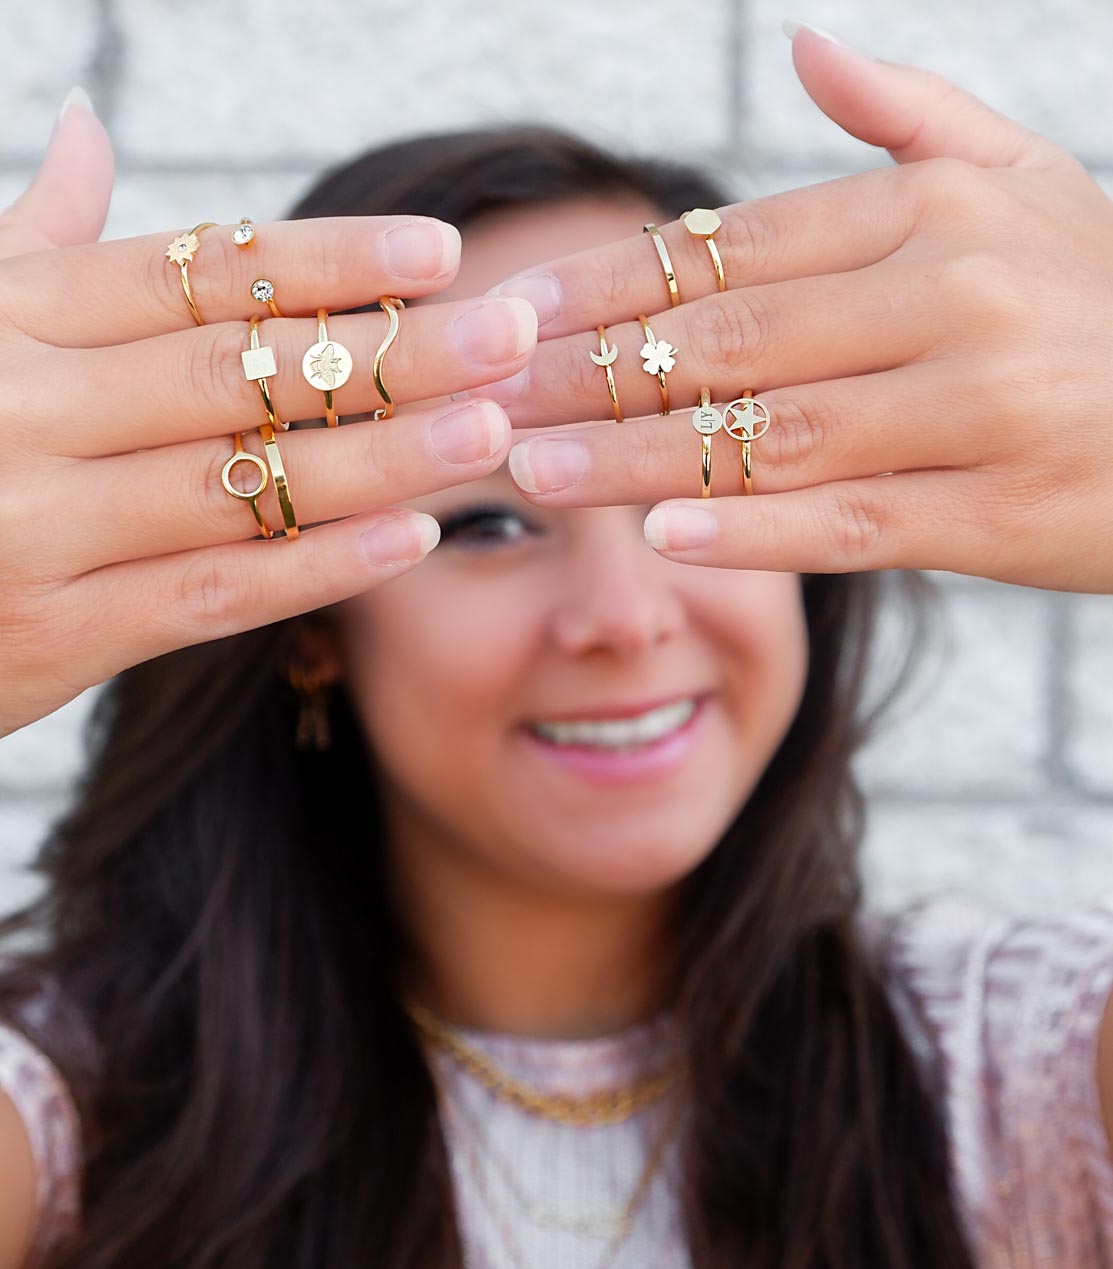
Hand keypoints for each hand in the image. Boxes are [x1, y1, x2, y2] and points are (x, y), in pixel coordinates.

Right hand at [0, 94, 536, 737]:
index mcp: (9, 322)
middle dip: (388, 355)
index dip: (324, 261)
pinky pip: (210, 596)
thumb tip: (93, 128)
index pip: (193, 275)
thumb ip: (39, 245)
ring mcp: (39, 531)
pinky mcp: (56, 635)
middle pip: (240, 372)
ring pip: (241, 484)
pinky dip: (316, 567)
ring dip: (380, 460)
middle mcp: (22, 413)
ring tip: (490, 432)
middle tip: (510, 337)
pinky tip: (413, 539)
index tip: (439, 254)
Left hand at [479, 28, 1112, 593]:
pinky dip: (758, 530)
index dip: (610, 283)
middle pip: (728, 344)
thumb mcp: (1026, 178)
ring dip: (639, 457)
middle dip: (591, 375)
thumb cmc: (1103, 295)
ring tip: (534, 468)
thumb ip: (911, 116)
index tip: (514, 309)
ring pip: (771, 437)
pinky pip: (853, 523)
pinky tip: (667, 534)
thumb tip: (806, 44)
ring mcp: (973, 412)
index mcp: (933, 213)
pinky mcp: (995, 514)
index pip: (733, 247)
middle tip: (485, 399)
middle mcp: (949, 300)